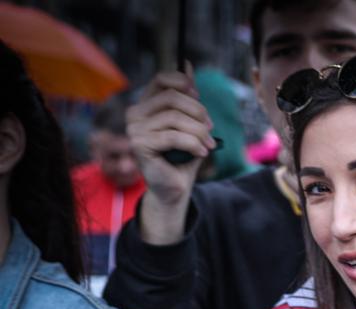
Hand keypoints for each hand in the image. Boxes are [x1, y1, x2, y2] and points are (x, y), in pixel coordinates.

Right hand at [126, 69, 216, 243]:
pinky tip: (202, 152)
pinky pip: (173, 137)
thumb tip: (188, 64)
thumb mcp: (190, 123)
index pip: (161, 78)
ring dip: (199, 132)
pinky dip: (193, 144)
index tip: (199, 97)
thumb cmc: (183, 156)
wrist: (175, 187)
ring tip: (209, 144)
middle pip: (171, 98)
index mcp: (146, 104)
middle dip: (198, 112)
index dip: (183, 83)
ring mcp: (134, 129)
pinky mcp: (139, 145)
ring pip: (175, 118)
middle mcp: (135, 113)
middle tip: (210, 128)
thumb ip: (188, 97)